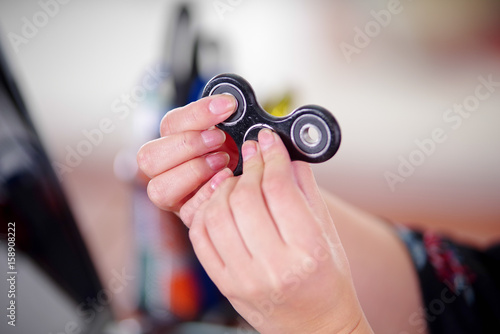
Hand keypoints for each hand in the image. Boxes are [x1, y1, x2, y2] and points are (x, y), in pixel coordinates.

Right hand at [136, 94, 237, 213]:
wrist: (254, 187)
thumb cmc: (242, 155)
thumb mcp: (237, 131)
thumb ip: (229, 117)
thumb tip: (231, 101)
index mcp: (173, 141)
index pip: (171, 123)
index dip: (198, 113)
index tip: (228, 106)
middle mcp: (166, 170)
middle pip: (148, 157)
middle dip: (188, 144)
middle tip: (219, 138)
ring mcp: (174, 197)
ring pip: (158, 188)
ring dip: (193, 171)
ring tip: (224, 162)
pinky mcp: (188, 217)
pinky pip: (185, 212)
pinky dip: (206, 195)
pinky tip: (225, 182)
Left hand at [187, 129, 372, 333]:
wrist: (314, 325)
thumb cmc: (327, 282)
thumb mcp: (327, 233)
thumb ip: (306, 191)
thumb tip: (286, 155)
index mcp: (308, 253)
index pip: (280, 189)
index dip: (272, 156)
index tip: (268, 141)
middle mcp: (274, 267)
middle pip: (245, 199)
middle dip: (249, 167)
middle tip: (254, 155)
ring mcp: (244, 278)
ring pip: (218, 215)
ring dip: (225, 188)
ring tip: (238, 181)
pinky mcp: (225, 283)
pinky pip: (201, 237)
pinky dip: (207, 211)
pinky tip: (222, 202)